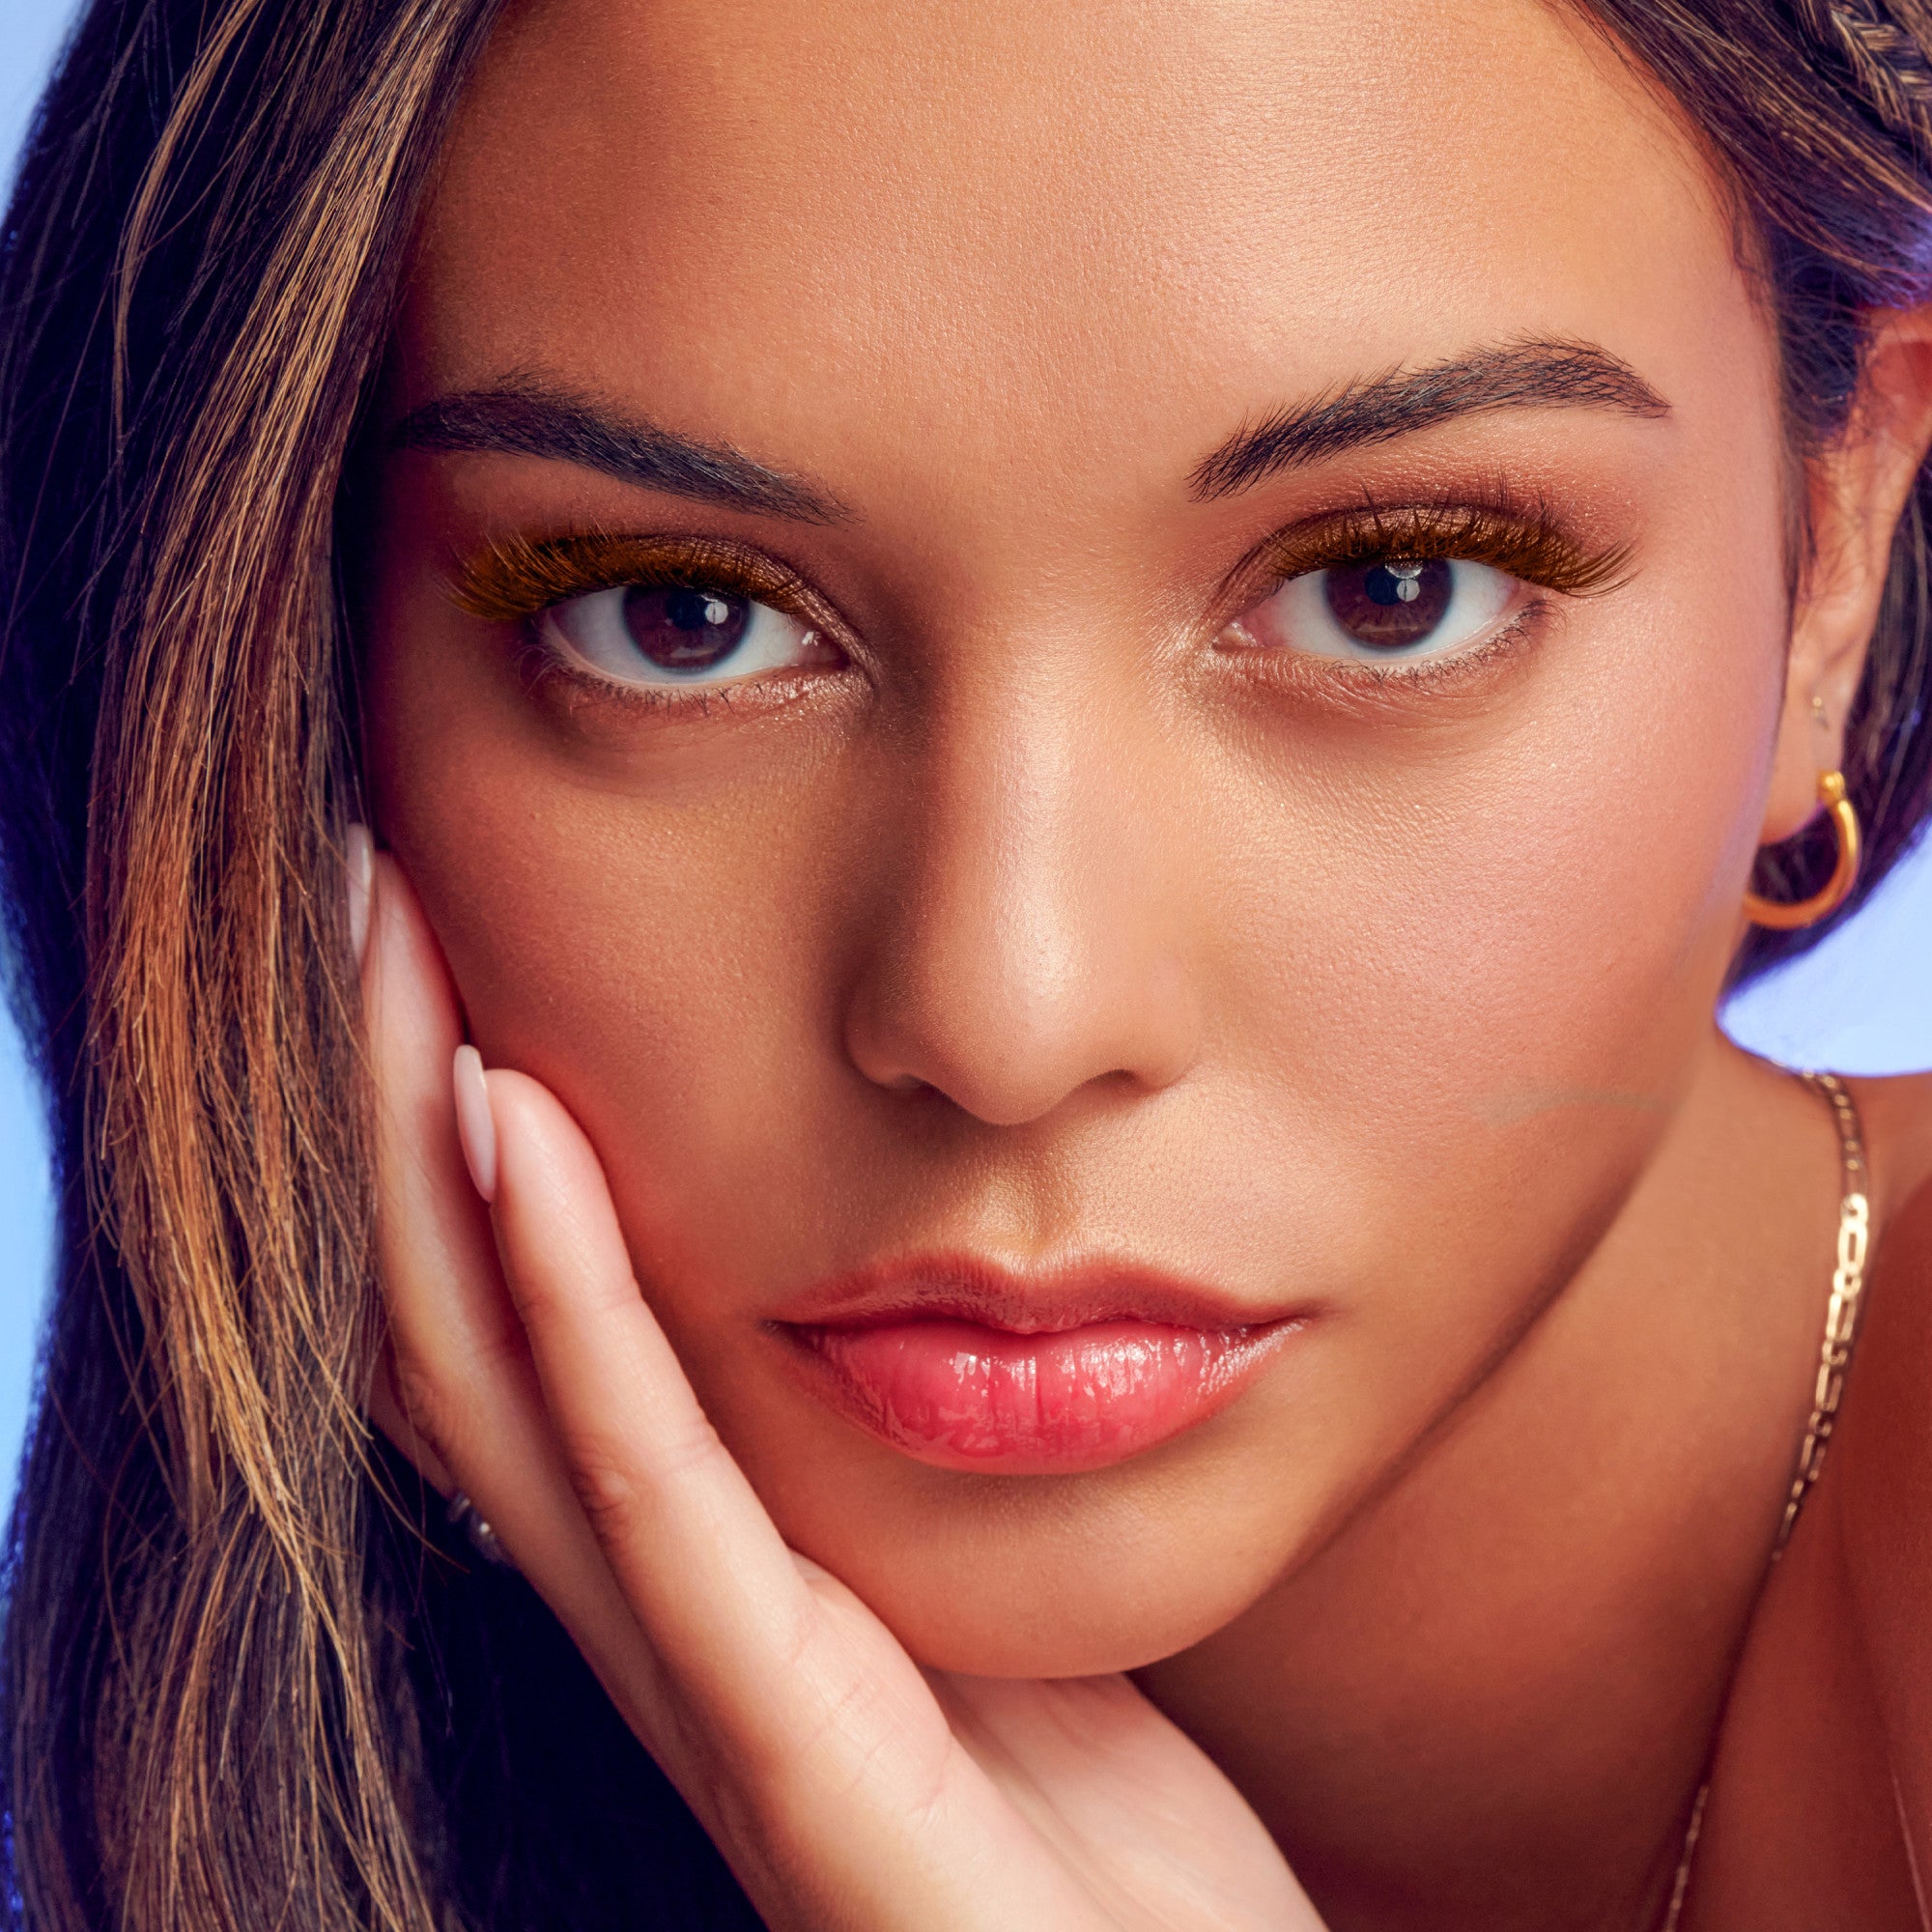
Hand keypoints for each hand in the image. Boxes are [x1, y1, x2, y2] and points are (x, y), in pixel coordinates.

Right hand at [361, 848, 1322, 1931]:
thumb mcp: (978, 1582)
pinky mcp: (787, 1750)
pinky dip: (568, 1303)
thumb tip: (899, 1288)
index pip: (514, 1336)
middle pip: (460, 1330)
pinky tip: (521, 1130)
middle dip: (386, 1105)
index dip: (435, 1145)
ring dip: (426, 1155)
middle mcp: (663, 1616)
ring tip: (393, 948)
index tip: (438, 933)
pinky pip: (651, 1497)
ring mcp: (706, 1684)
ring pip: (502, 1387)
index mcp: (704, 1568)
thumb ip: (896, 1455)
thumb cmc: (1087, 1814)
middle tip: (362, 885)